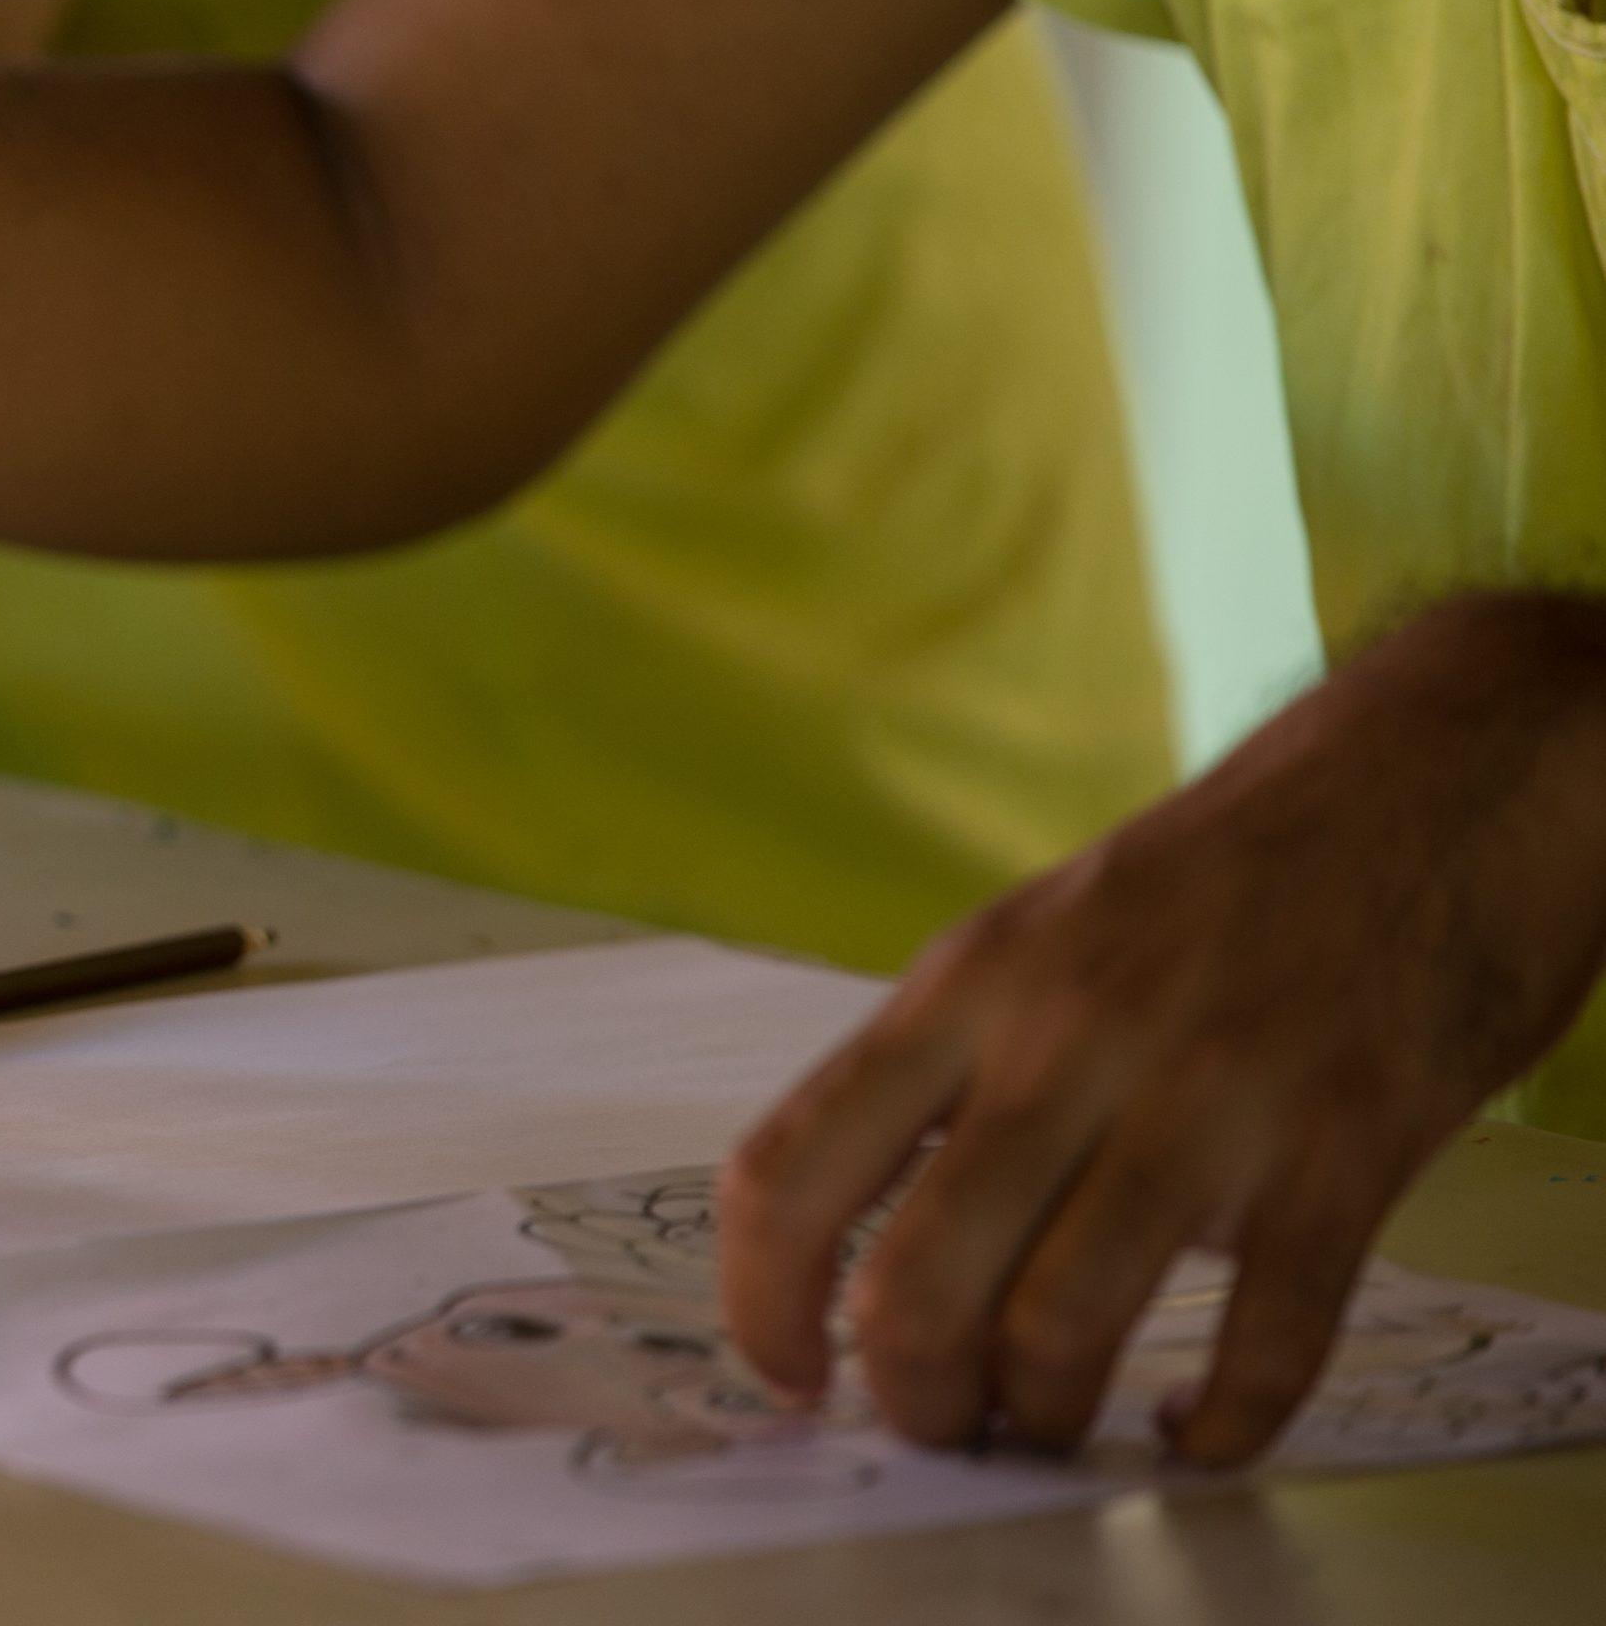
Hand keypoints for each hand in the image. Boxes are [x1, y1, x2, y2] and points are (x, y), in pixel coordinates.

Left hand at [721, 594, 1605, 1464]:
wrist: (1443, 773)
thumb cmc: (1224, 877)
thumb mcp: (1038, 936)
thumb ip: (957, 1071)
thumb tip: (874, 1241)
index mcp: (965, 986)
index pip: (791, 1167)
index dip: (759, 1301)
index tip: (789, 1375)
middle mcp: (1063, 1039)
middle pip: (914, 1281)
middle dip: (912, 1397)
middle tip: (943, 1427)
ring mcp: (1209, 1094)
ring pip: (1060, 1323)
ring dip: (1041, 1416)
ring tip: (1052, 1429)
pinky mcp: (1348, 1146)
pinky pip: (1267, 1339)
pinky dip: (1220, 1421)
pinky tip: (1194, 1430)